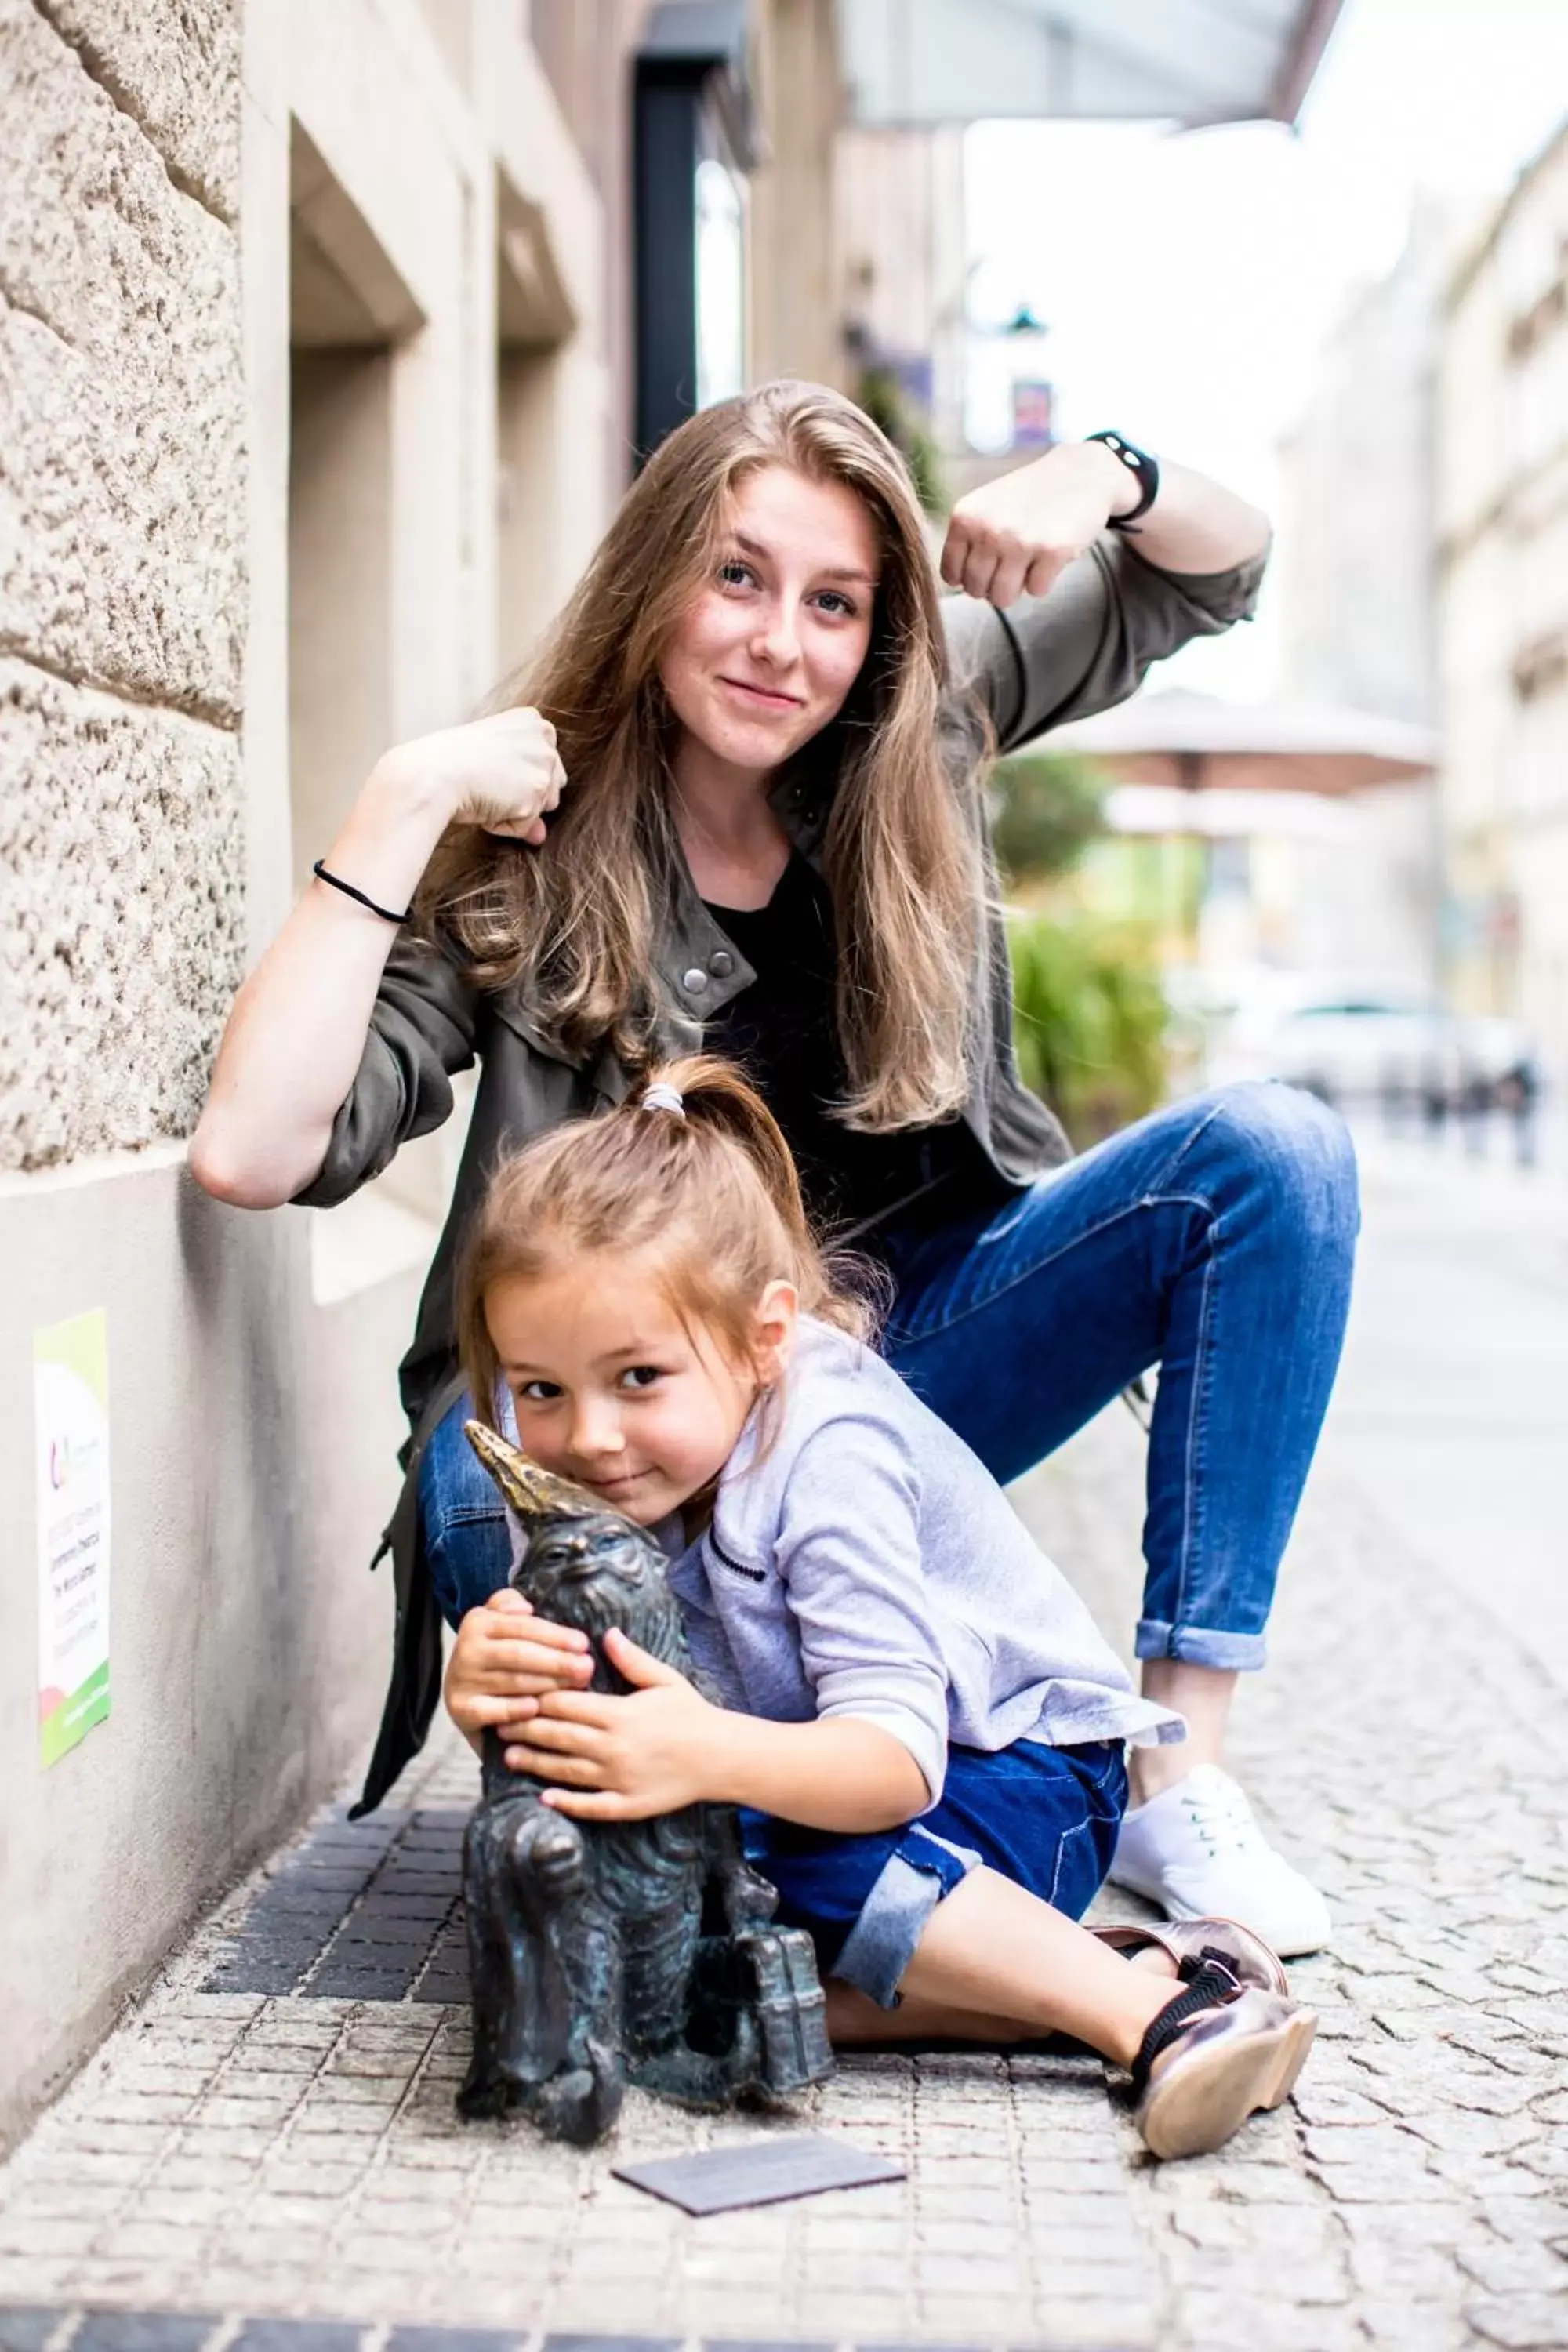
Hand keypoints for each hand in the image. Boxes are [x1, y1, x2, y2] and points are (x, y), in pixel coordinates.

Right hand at [374, 707, 566, 843]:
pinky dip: (504, 825)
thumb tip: (540, 835)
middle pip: (550, 788)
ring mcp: (543, 763)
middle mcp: (544, 737)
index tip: (488, 771)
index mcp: (530, 720)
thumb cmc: (448, 764)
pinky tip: (484, 805)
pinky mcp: (537, 790)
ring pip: (540, 808)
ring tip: (484, 792)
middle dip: (521, 797)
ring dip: (513, 811)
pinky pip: (525, 827)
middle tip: (485, 783)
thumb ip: (522, 791)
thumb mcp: (489, 767)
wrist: (430, 774)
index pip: (542, 764)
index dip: (514, 777)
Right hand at [442, 1587, 593, 1745]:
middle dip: (556, 1661)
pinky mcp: (462, 1710)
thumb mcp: (500, 1623)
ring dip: (548, 1684)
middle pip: (518, 1654)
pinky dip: (516, 1710)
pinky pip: (494, 1710)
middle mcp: (465, 1649)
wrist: (467, 1696)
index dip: (554, 1635)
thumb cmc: (497, 1656)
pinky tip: (537, 1709)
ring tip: (576, 1686)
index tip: (583, 1644)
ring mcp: (461, 1681)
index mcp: (477, 1622)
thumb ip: (510, 1605)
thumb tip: (525, 1608)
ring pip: (512, 1681)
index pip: (522, 1627)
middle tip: (586, 1667)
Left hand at [499, 1628, 727, 1819]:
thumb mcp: (664, 1679)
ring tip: (509, 1756)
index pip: (566, 1704)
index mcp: (619, 1714)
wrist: (721, 1756)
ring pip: (566, 1771)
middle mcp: (614, 1747)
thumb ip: (632, 1659)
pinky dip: (565, 1803)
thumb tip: (605, 1634)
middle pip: (558, 1736)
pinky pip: (589, 1806)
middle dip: (526, 1729)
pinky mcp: (626, 1805)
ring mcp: (618, 1779)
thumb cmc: (691, 1713)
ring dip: (535, 1763)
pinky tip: (544, 1798)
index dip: (538, 1699)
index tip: (517, 1693)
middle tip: (499, 1724)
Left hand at [939, 440, 1132, 607]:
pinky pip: (1036, 591)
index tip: (989, 563)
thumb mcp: (985, 508)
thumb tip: (957, 586)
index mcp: (965, 518)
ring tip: (1029, 561)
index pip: (952, 576)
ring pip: (1002, 598)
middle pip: (977, 591)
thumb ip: (966, 542)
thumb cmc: (1027, 498)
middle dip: (994, 584)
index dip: (971, 576)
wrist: (1079, 473)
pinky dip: (1045, 580)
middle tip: (1013, 563)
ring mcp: (1019, 541)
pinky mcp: (1051, 551)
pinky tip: (1050, 554)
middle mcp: (988, 530)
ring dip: (1017, 587)